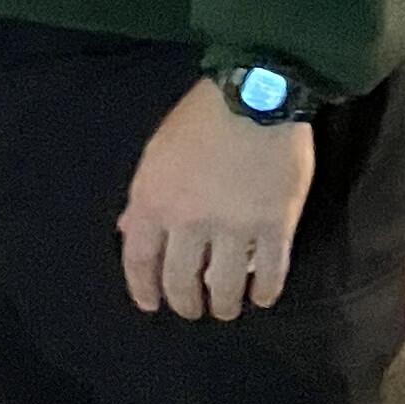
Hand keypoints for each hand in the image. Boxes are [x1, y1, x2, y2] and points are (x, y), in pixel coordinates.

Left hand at [118, 80, 314, 318]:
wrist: (255, 94)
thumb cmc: (200, 118)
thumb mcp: (157, 153)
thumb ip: (143, 198)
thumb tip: (129, 232)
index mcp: (154, 201)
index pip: (140, 261)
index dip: (143, 289)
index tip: (151, 305)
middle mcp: (189, 222)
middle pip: (181, 280)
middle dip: (186, 302)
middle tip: (192, 309)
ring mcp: (234, 226)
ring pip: (226, 285)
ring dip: (224, 305)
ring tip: (226, 309)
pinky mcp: (275, 225)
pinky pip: (271, 272)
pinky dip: (266, 291)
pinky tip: (263, 298)